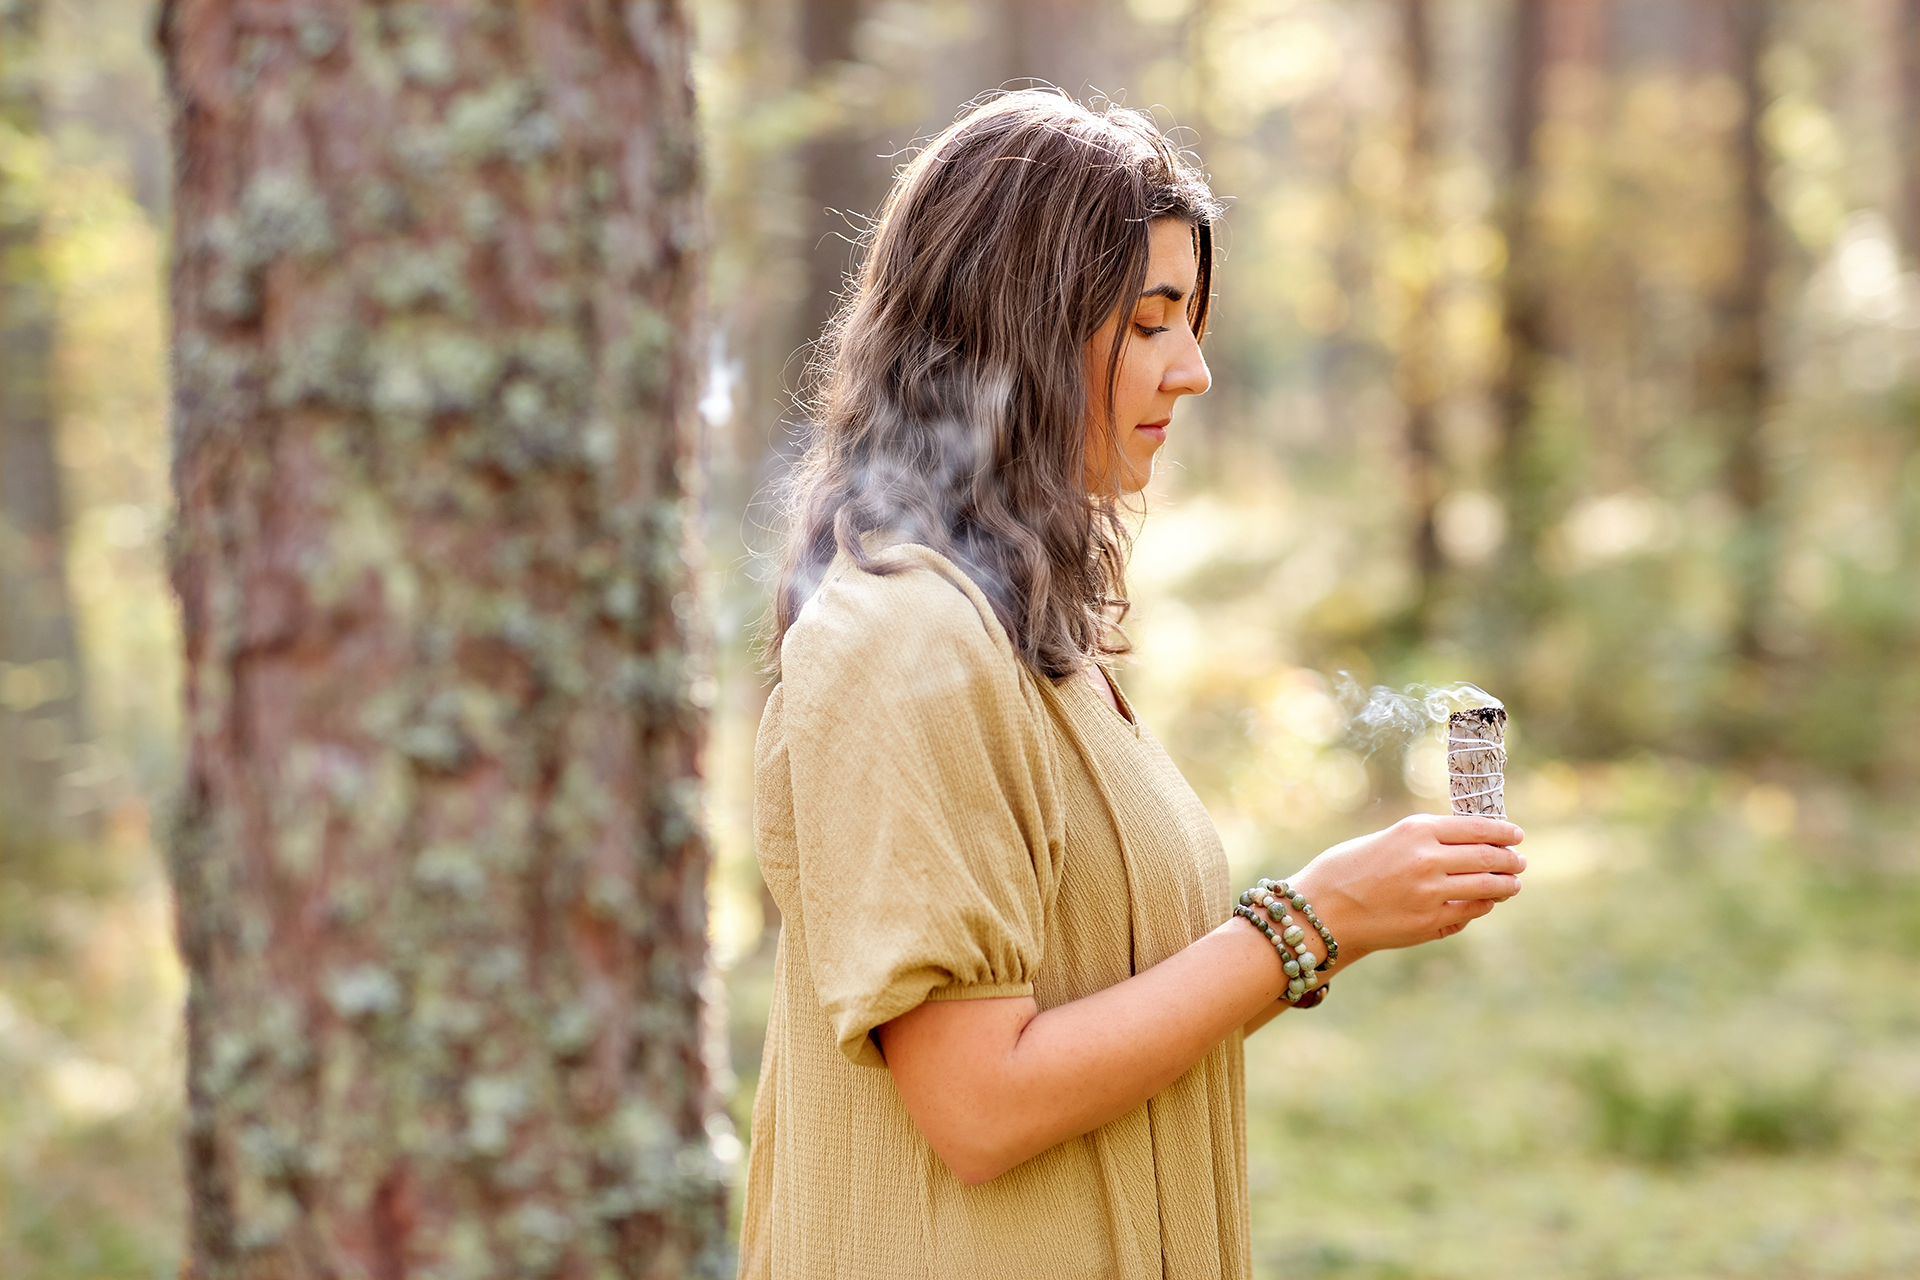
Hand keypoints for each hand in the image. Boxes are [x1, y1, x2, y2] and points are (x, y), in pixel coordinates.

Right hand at [1288, 814, 1524, 961]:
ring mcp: (1431, 894)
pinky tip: (1484, 902)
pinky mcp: (1429, 923)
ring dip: (1506, 885)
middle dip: (1510, 860)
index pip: (1478, 827)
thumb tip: (1468, 846)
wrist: (1321, 910)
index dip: (1504, 832)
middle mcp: (1428, 859)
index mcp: (1416, 830)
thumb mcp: (1387, 839)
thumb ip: (1424, 841)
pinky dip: (1483, 905)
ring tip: (1512, 884)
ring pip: (1488, 887)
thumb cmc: (1347, 870)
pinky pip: (1471, 911)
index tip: (1516, 835)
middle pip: (1489, 857)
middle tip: (1519, 861)